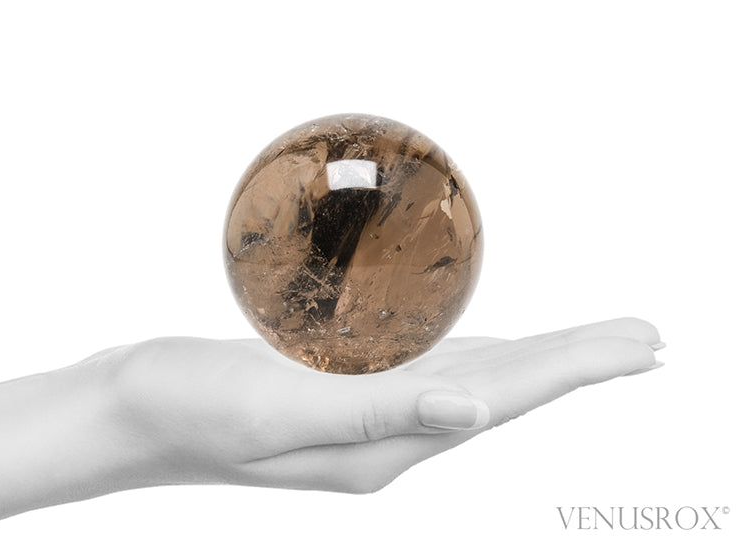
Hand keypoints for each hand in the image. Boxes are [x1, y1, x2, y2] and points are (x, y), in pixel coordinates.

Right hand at [105, 316, 663, 493]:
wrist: (136, 406)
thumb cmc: (194, 407)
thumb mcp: (280, 414)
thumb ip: (379, 414)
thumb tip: (477, 415)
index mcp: (386, 443)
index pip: (507, 399)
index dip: (578, 368)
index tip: (643, 347)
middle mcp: (391, 432)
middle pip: (509, 390)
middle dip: (580, 362)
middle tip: (646, 339)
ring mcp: (369, 411)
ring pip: (479, 378)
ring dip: (540, 356)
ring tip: (591, 344)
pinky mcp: (345, 387)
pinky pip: (434, 366)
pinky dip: (483, 350)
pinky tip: (495, 345)